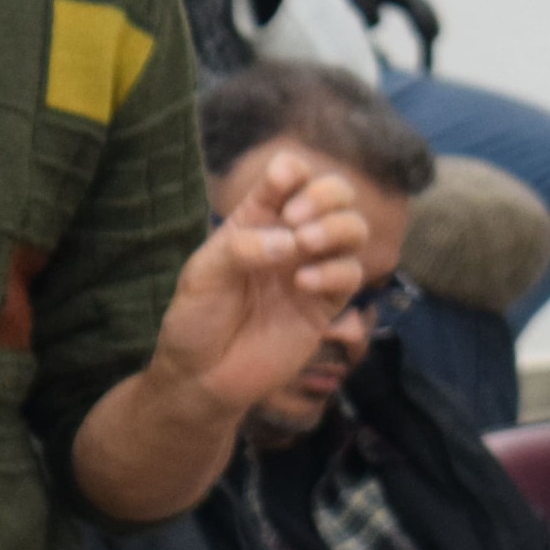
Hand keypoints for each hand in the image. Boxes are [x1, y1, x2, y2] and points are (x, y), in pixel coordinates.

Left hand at [147, 147, 369, 414]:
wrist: (202, 376)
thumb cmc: (196, 319)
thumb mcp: (203, 274)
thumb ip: (242, 247)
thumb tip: (291, 241)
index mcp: (256, 219)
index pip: (290, 176)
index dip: (292, 172)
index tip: (278, 187)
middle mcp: (289, 238)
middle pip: (335, 195)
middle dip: (325, 195)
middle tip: (296, 219)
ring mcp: (311, 269)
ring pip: (353, 230)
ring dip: (336, 227)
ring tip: (304, 245)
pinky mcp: (326, 306)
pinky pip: (350, 275)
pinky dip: (335, 272)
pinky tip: (303, 284)